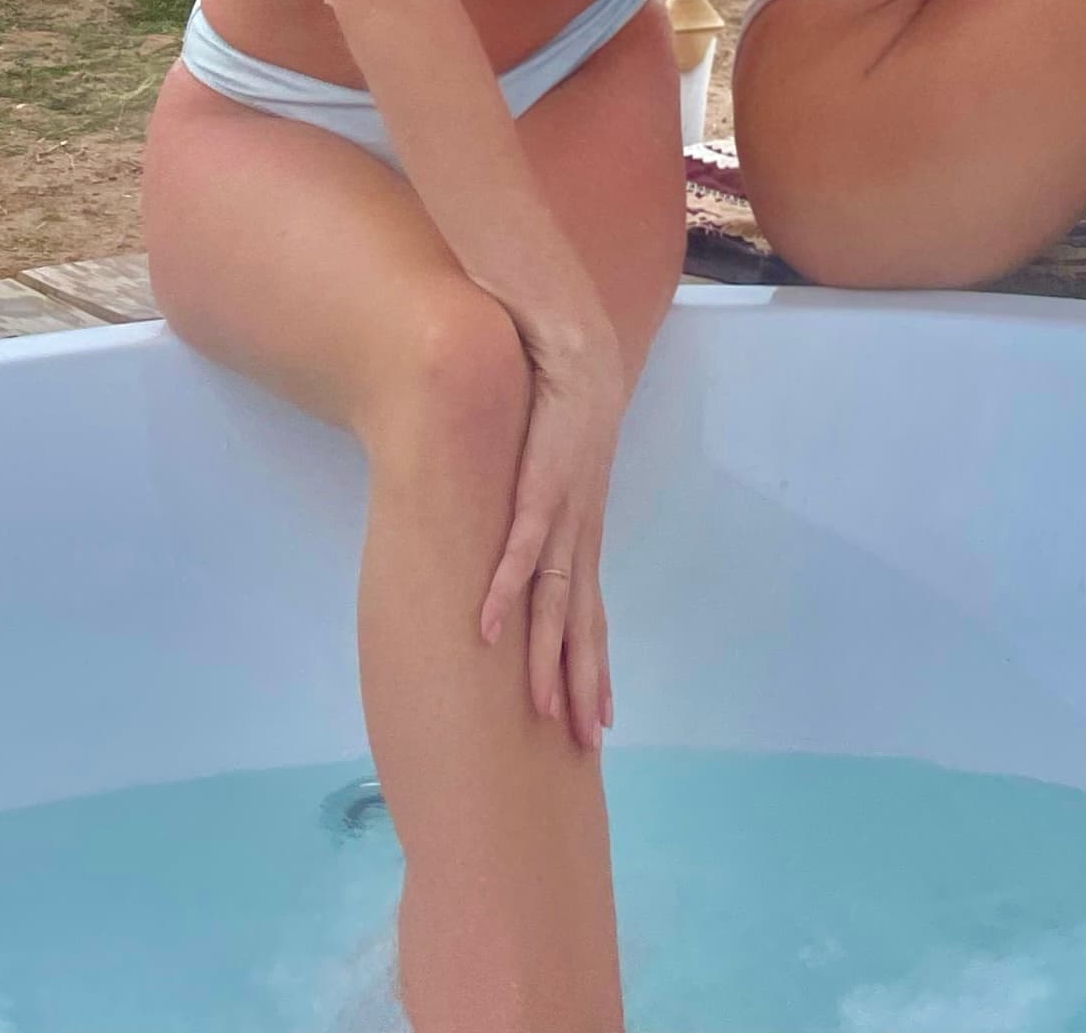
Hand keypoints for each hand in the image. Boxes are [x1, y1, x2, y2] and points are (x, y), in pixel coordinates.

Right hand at [479, 314, 625, 750]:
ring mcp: (562, 509)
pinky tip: (488, 629)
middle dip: (581, 682)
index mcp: (581, 526)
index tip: (597, 719)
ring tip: (539, 709)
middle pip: (582, 620)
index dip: (592, 665)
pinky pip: (519, 547)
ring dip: (545, 656)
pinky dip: (504, 590)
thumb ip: (532, 500)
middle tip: (584, 744)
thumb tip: (511, 531)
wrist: (572, 340)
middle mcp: (579, 528)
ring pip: (556, 600)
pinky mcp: (540, 482)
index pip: (590, 610)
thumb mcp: (547, 463)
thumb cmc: (555, 397)